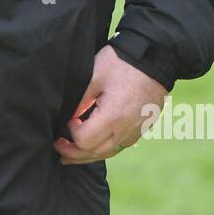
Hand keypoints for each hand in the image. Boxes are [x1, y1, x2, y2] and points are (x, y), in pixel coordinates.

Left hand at [53, 44, 166, 164]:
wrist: (155, 58)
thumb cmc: (122, 63)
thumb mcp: (94, 76)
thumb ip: (80, 101)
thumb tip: (68, 118)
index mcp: (113, 117)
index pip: (85, 141)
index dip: (71, 135)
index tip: (68, 121)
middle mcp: (126, 130)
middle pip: (95, 153)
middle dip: (73, 153)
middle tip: (58, 146)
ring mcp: (136, 131)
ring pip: (108, 153)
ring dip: (87, 156)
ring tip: (70, 155)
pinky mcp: (141, 128)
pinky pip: (120, 146)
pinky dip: (103, 149)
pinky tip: (94, 145)